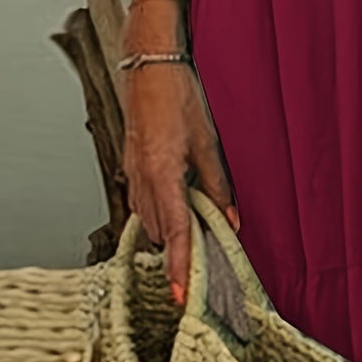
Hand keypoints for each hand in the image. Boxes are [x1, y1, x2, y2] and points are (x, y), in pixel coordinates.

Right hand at [122, 61, 239, 303]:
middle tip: (204, 267)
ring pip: (150, 221)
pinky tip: (178, 212)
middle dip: (178, 252)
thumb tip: (229, 222)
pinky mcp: (131, 168)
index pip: (174, 231)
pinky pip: (144, 204)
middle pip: (160, 232)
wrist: (149, 67)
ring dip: (170, 234)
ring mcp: (133, 173)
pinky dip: (160, 215)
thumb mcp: (207, 141)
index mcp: (162, 172)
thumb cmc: (178, 95)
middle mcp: (142, 178)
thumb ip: (218, 185)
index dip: (179, 265)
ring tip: (196, 239)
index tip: (182, 294)